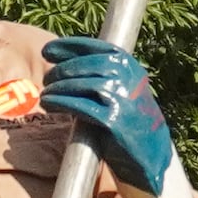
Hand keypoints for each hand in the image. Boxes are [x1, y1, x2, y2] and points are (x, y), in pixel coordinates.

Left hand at [35, 35, 178, 197]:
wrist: (152, 151)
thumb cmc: (130, 118)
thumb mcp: (122, 88)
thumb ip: (101, 74)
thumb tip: (63, 64)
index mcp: (129, 66)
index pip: (95, 47)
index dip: (67, 46)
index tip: (47, 50)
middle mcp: (128, 78)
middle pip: (86, 65)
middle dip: (61, 70)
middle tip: (46, 79)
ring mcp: (122, 98)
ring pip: (82, 84)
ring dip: (58, 87)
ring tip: (45, 94)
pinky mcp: (115, 120)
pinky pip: (81, 106)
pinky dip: (61, 102)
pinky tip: (49, 104)